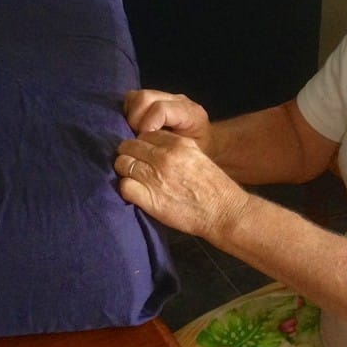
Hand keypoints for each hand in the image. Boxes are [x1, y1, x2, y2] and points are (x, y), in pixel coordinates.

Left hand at [115, 128, 249, 240]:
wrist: (224, 211)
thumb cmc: (214, 186)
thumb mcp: (197, 156)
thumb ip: (175, 149)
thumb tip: (153, 148)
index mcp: (177, 143)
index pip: (144, 135)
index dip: (142, 145)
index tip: (144, 155)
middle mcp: (163, 156)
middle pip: (129, 146)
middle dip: (129, 155)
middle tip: (135, 167)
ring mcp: (154, 177)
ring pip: (122, 164)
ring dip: (126, 172)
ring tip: (135, 180)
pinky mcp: (149, 198)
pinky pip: (124, 186)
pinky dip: (127, 189)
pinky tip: (136, 194)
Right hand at [123, 89, 212, 152]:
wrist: (206, 144)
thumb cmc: (197, 153)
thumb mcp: (190, 155)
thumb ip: (172, 148)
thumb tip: (146, 145)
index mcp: (191, 113)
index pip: (161, 109)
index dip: (147, 124)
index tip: (145, 142)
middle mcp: (178, 100)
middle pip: (145, 97)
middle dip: (135, 119)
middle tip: (137, 139)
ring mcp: (166, 97)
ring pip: (137, 96)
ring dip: (130, 115)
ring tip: (135, 132)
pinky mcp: (155, 98)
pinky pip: (134, 98)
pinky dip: (129, 112)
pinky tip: (135, 127)